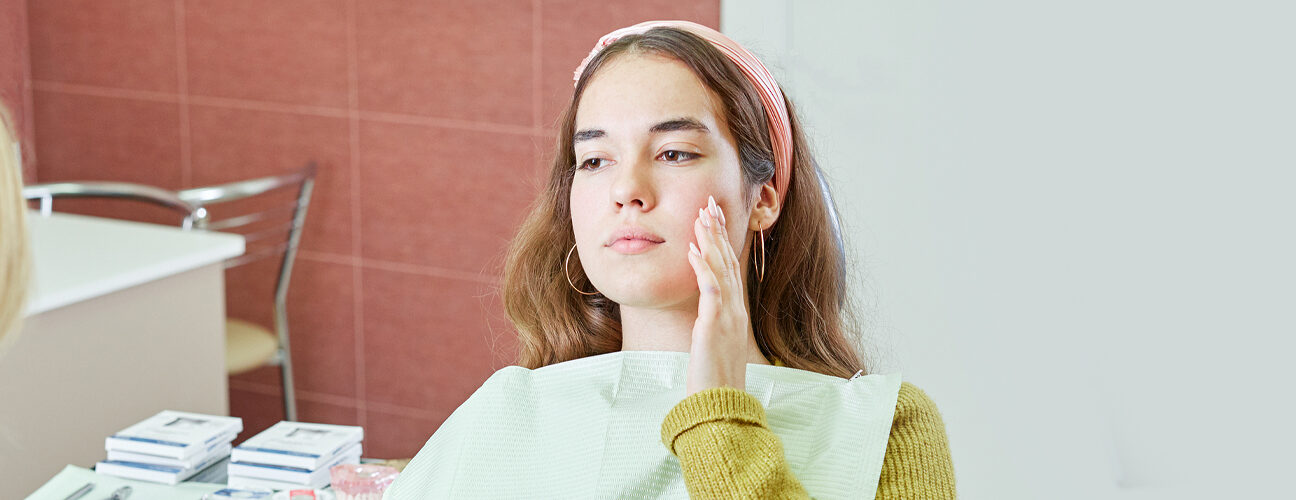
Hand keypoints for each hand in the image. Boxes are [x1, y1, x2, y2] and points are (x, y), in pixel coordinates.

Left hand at [684, 195, 751, 395]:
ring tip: (701, 217)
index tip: (713, 218)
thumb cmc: (715, 377)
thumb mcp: (714, 343)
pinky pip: (711, 290)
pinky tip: (693, 250)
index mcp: (735, 312)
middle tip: (709, 204)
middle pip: (727, 261)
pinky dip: (703, 268)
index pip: (729, 267)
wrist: (721, 403)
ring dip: (710, 241)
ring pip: (720, 269)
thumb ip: (711, 322)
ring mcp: (727, 317)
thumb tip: (703, 309)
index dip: (722, 240)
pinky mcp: (715, 326)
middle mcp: (735, 309)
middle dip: (717, 231)